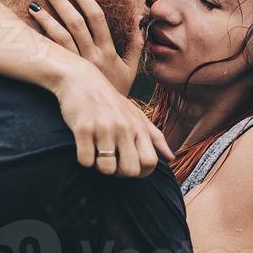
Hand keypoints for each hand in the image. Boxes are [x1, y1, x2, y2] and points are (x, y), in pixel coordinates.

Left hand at [30, 0, 142, 95]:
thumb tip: (139, 17)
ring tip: (33, 4)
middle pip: (75, 23)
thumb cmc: (118, 90)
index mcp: (108, 51)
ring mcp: (77, 66)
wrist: (106, 117)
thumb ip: (136, 42)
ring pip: (59, 37)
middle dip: (61, 3)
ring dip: (46, 18)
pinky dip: (41, 39)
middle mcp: (92, 56)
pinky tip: (30, 29)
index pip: (96, 17)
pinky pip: (51, 54)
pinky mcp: (65, 76)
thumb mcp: (131, 67)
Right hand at [51, 59, 173, 177]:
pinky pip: (85, 160)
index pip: (150, 162)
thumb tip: (171, 158)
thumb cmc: (110, 101)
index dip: (141, 172)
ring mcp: (104, 128)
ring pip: (107, 169)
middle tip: (111, 161)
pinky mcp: (83, 129)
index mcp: (139, 127)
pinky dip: (83, 159)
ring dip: (99, 166)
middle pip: (130, 170)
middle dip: (119, 172)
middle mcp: (124, 128)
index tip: (129, 166)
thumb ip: (155, 137)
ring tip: (96, 152)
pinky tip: (83, 146)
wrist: (81, 79)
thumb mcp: (136, 115)